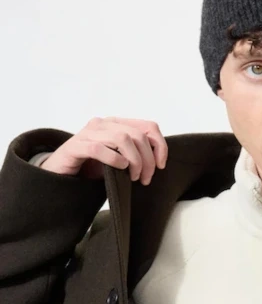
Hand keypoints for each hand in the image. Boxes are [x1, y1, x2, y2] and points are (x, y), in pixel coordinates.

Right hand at [40, 117, 167, 181]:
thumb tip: (157, 161)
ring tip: (133, 177)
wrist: (59, 174)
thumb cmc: (89, 167)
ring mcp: (88, 133)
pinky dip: (114, 159)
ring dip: (134, 161)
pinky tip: (119, 169)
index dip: (160, 145)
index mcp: (116, 124)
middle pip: (137, 135)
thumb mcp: (117, 158)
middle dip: (147, 159)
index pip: (148, 126)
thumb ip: (134, 153)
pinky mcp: (76, 146)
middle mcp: (103, 124)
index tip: (161, 165)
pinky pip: (99, 148)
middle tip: (145, 179)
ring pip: (122, 138)